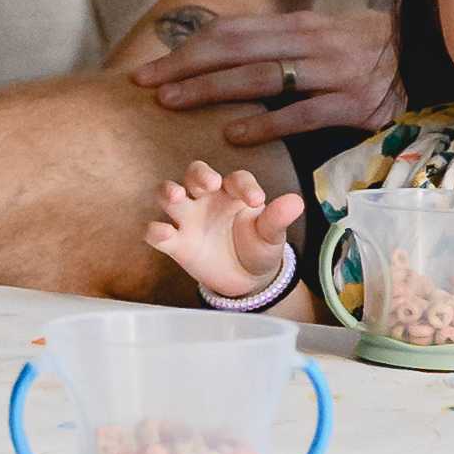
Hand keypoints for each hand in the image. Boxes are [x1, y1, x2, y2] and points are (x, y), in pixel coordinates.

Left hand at [123, 5, 399, 153]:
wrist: (436, 58)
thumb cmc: (372, 51)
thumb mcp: (326, 37)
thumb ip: (283, 44)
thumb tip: (228, 53)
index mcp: (300, 23)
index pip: (232, 31)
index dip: (188, 48)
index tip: (152, 67)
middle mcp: (313, 41)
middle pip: (235, 49)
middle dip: (185, 66)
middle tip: (146, 84)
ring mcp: (335, 71)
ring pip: (261, 76)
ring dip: (211, 89)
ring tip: (173, 103)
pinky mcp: (357, 103)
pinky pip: (303, 113)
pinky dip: (267, 123)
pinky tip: (235, 135)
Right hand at [145, 154, 303, 305]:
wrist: (246, 279)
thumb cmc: (258, 246)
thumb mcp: (271, 235)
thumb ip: (278, 218)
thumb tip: (297, 202)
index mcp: (234, 192)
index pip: (237, 179)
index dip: (245, 186)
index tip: (257, 201)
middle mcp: (208, 199)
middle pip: (195, 173)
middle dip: (200, 174)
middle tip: (211, 184)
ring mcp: (189, 219)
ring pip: (168, 194)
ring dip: (168, 191)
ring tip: (176, 195)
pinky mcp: (176, 243)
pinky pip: (158, 233)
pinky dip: (156, 232)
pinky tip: (164, 234)